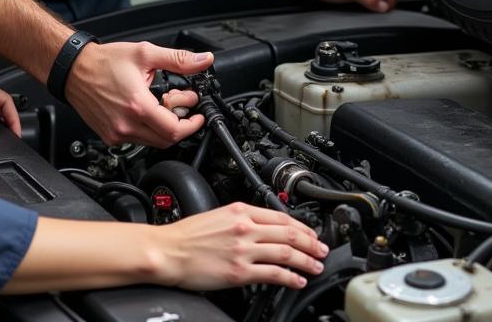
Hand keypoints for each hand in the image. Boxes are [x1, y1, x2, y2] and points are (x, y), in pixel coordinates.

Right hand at [64, 41, 213, 147]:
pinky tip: (145, 111)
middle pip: (166, 140)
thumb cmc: (104, 62)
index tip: (197, 114)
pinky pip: (137, 140)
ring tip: (160, 105)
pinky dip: (147, 130)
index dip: (192, 124)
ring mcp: (117, 133)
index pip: (175, 130)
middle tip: (180, 106)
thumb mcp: (145, 54)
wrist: (74, 69)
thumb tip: (203, 61)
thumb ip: (178, 59)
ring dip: (163, 127)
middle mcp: (126, 125)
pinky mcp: (109, 137)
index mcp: (138, 106)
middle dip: (180, 124)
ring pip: (152, 142)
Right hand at [153, 203, 327, 289]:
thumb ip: (241, 219)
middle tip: (322, 250)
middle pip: (289, 234)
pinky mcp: (240, 272)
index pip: (280, 217)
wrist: (169, 250)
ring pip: (286, 253)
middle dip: (311, 243)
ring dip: (306, 260)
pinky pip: (273, 274)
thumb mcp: (218, 215)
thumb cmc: (187, 235)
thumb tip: (263, 227)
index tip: (311, 234)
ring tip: (316, 266)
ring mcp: (243, 250)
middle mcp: (244, 228)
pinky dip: (290, 278)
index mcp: (239, 211)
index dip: (302, 227)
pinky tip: (298, 281)